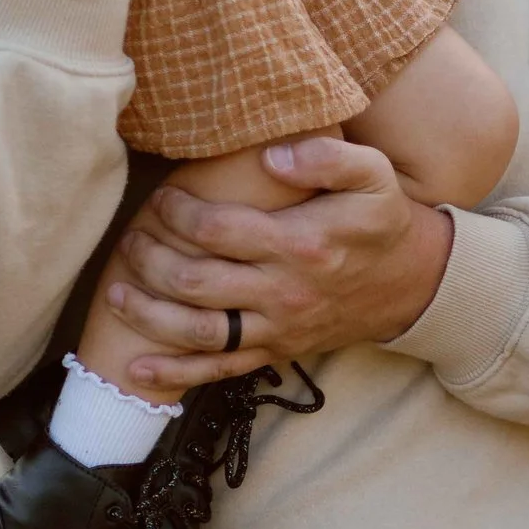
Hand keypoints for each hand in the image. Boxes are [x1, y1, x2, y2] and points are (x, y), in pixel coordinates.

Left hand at [95, 137, 455, 390]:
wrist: (412, 284)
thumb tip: (271, 155)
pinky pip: (219, 370)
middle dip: (151, 262)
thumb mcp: (373, 175)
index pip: (218, 230)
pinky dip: (175, 374)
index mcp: (300, 244)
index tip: (163, 199)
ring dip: (149, 315)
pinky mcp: (276, 352)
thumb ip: (327, 155)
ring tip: (116, 293)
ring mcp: (277, 328)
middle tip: (131, 241)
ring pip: (198, 332)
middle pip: (196, 283)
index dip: (178, 214)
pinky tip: (137, 367)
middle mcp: (284, 292)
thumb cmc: (382, 222)